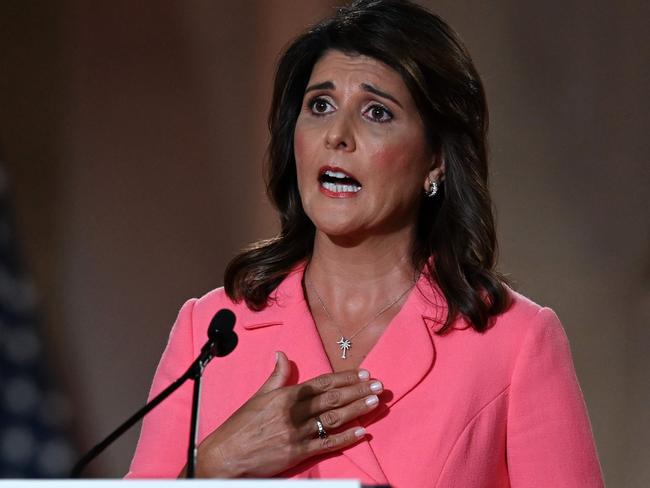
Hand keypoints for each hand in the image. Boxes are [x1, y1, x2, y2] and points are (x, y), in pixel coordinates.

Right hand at [189, 351, 382, 477]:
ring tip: (375, 402)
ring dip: (357, 410)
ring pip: (333, 419)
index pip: (322, 383)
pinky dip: (345, 438)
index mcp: (285, 395)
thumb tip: (282, 354)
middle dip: (358, 391)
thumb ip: (276, 376)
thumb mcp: (258, 396)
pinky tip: (362, 432)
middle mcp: (293, 412)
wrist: (224, 456)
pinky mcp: (297, 453)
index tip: (363, 373)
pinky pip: (326, 444)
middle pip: (332, 399)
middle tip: (379, 385)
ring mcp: (296, 433)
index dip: (345, 378)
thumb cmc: (240, 426)